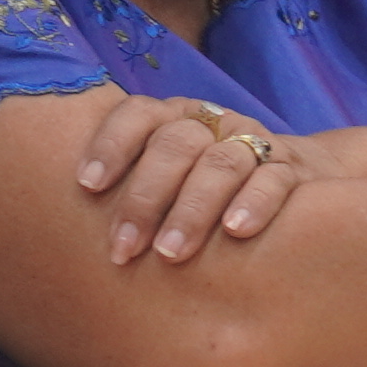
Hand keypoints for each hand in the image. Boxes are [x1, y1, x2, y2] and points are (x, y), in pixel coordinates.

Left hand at [75, 91, 298, 266]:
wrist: (301, 180)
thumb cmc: (208, 189)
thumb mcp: (172, 179)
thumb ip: (132, 187)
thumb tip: (65, 228)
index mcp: (176, 117)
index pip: (140, 114)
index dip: (112, 144)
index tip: (87, 185)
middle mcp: (214, 123)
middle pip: (176, 144)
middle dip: (146, 197)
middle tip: (124, 248)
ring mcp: (256, 143)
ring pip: (222, 164)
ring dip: (192, 209)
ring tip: (169, 252)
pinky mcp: (294, 170)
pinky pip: (274, 181)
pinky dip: (254, 203)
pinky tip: (235, 232)